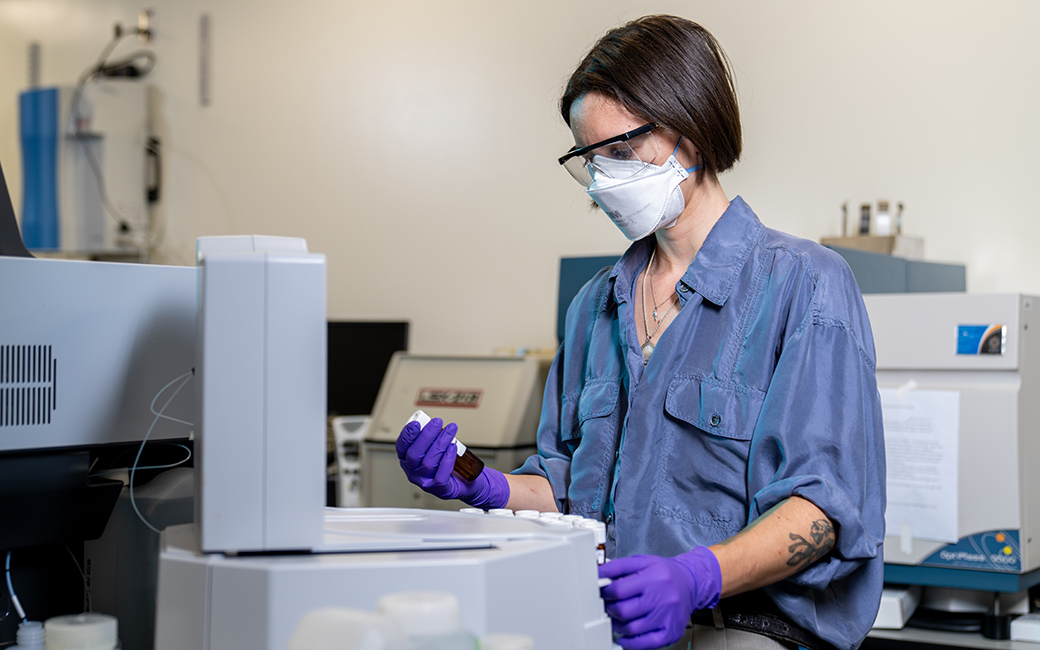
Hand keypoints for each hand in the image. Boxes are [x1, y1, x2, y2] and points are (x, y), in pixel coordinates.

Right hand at [396, 417, 508, 509]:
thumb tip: (431, 421)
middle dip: (426, 436)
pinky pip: (441, 475)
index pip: (402, 448)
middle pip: (415, 454)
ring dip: (441, 443)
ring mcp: (425, 482)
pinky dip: (447, 459)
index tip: (416, 423)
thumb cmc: (446, 462)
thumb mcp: (434, 447)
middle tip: (437, 422)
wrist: (465, 481)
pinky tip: (452, 448)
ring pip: (429, 462)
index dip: (407, 435)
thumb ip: (429, 437)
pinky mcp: (439, 489)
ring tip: (450, 431)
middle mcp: (413, 472)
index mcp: (407, 460)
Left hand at [598, 547, 721, 649]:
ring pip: (631, 628)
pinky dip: (630, 642)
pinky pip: (645, 644)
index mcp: (654, 577)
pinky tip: (626, 636)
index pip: (619, 589)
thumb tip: (598, 573)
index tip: (603, 592)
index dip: (605, 592)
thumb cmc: (665, 574)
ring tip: (617, 617)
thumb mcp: (643, 561)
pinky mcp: (671, 632)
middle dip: (610, 609)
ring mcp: (667, 617)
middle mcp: (663, 598)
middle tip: (609, 606)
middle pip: (624, 611)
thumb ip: (619, 566)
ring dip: (617, 625)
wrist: (691, 584)